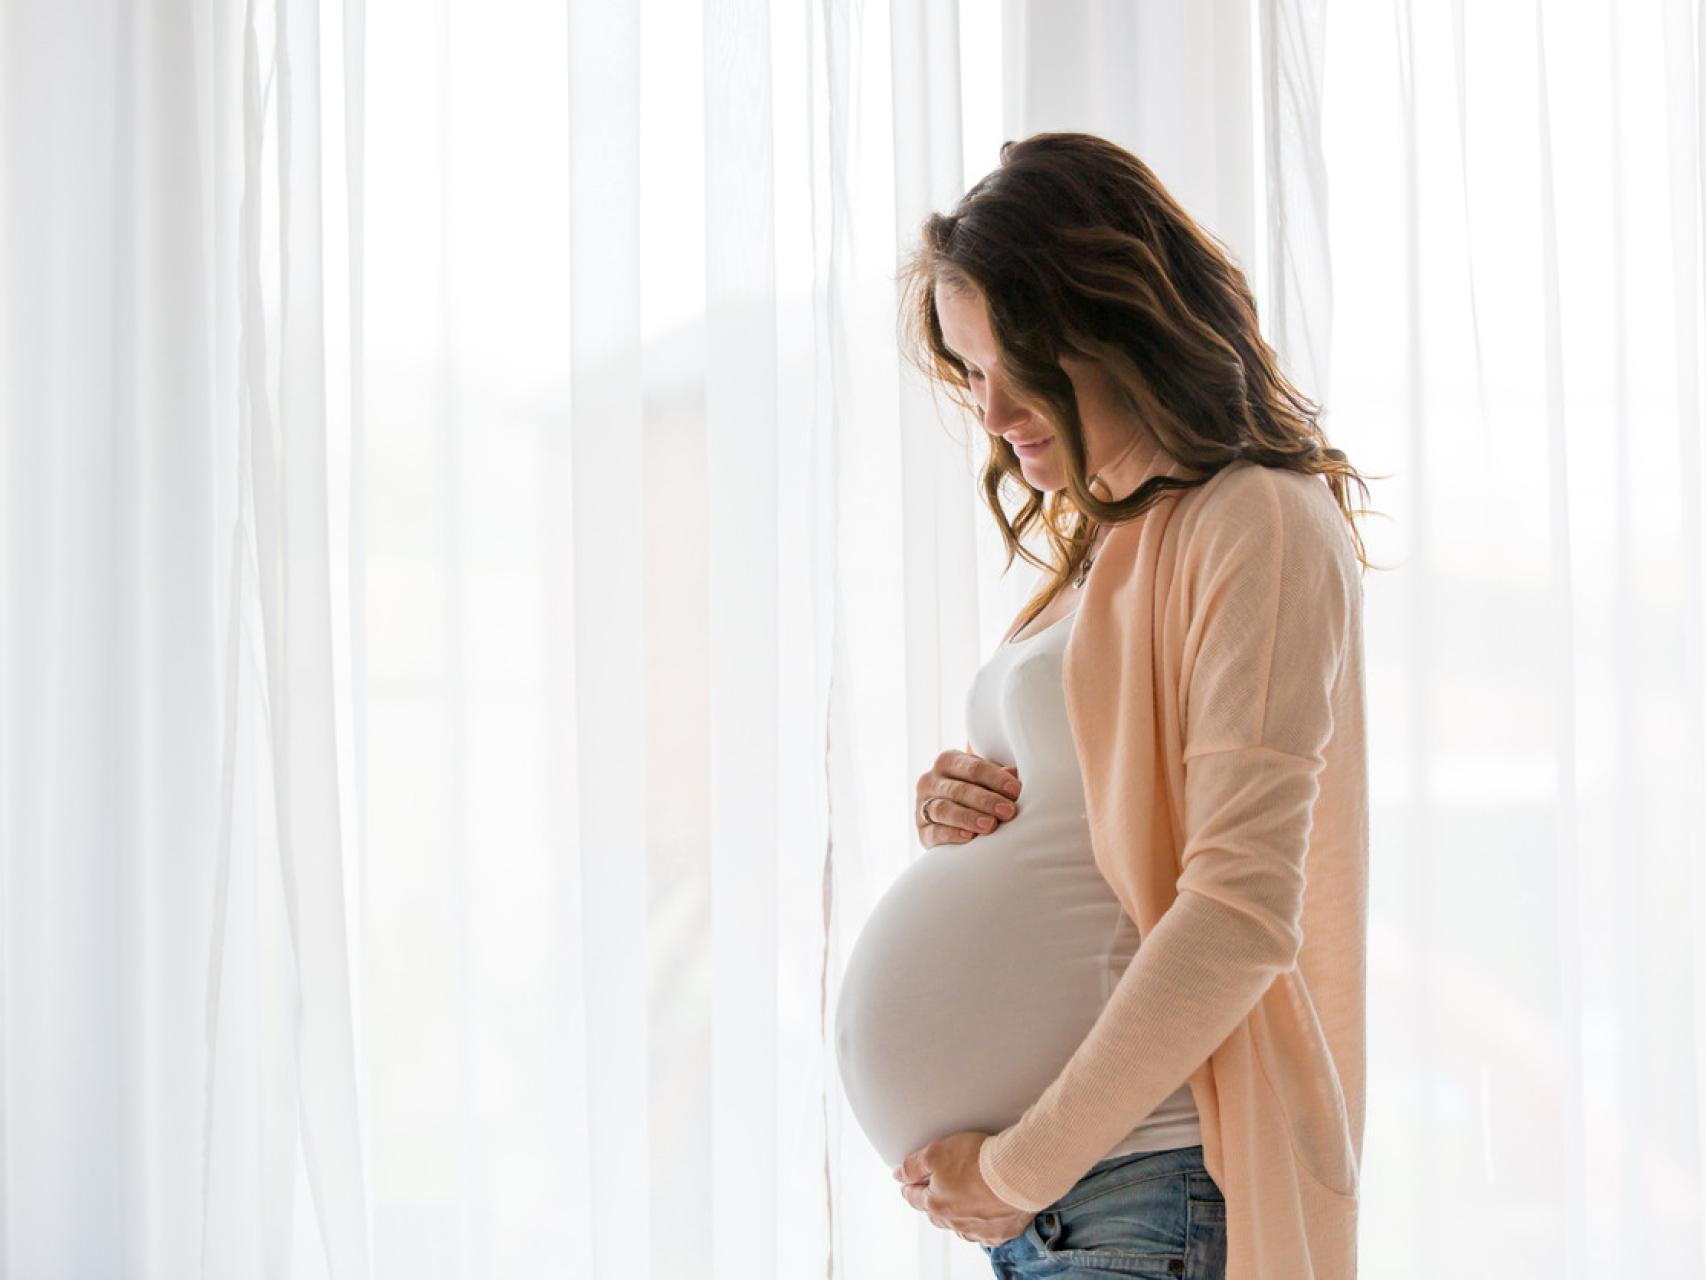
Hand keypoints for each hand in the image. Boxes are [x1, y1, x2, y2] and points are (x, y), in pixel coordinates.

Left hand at [892, 1130, 1033, 1246]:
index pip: (914, 1198)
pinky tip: (988, 1212)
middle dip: (932, 1202)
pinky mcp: (1002, 1232)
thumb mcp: (936, 1153)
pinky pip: (987, 1231)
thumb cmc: (977, 1161)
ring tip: (962, 1200)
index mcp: (936, 1205)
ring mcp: (980, 1231)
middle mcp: (956, 1224)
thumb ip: (913, 1165)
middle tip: (933, 1190)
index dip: (909, 1187)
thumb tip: (897, 1175)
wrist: (1019, 1173)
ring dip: (959, 1214)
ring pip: (961, 1226)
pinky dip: (984, 1222)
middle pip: (937, 1214)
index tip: (907, 1183)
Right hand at [915, 750, 1021, 848]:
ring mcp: (922, 805)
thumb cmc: (976, 792)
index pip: (972, 767)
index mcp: (947, 761)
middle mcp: (930, 780)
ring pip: (944, 809)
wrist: (951, 819)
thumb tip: (1016, 773)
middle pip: (959, 789)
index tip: (1015, 791)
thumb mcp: (986, 780)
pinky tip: (969, 837)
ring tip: (990, 825)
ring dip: (968, 817)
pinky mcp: (922, 831)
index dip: (995, 778)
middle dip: (986, 800)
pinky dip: (952, 834)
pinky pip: (934, 832)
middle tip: (1007, 811)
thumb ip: (1000, 776)